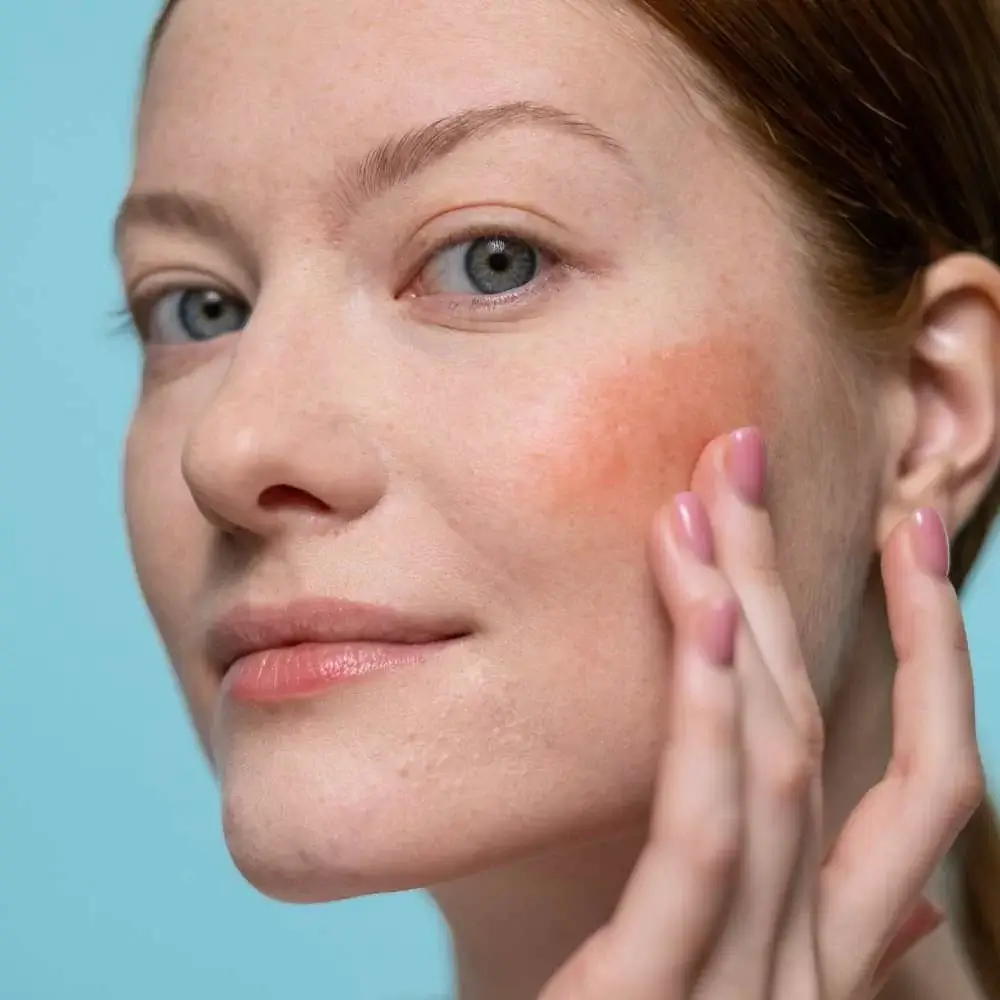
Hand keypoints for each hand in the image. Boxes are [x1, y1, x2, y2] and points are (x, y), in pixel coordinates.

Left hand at [539, 427, 982, 999]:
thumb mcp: (725, 984)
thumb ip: (800, 923)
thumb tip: (893, 863)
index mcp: (826, 955)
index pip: (919, 786)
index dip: (928, 652)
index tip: (903, 532)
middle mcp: (812, 966)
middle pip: (832, 736)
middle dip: (802, 583)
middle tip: (750, 452)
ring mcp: (753, 988)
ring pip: (780, 765)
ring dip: (751, 612)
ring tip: (714, 491)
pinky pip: (707, 840)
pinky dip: (714, 719)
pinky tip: (711, 614)